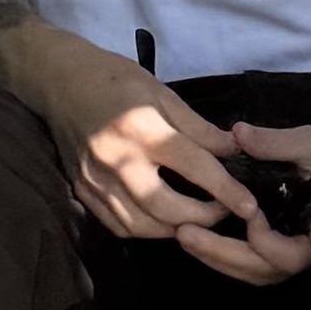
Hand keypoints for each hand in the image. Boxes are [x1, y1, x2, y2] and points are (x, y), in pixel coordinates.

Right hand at [27, 35, 306, 285]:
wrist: (59, 80)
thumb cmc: (115, 79)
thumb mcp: (162, 93)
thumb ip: (199, 128)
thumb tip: (234, 150)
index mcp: (142, 129)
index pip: (194, 167)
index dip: (226, 190)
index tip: (250, 208)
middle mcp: (117, 161)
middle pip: (166, 207)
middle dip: (202, 217)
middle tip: (225, 213)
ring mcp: (95, 181)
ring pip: (141, 225)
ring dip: (175, 230)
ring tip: (199, 220)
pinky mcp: (82, 192)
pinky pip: (117, 225)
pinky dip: (145, 230)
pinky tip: (164, 222)